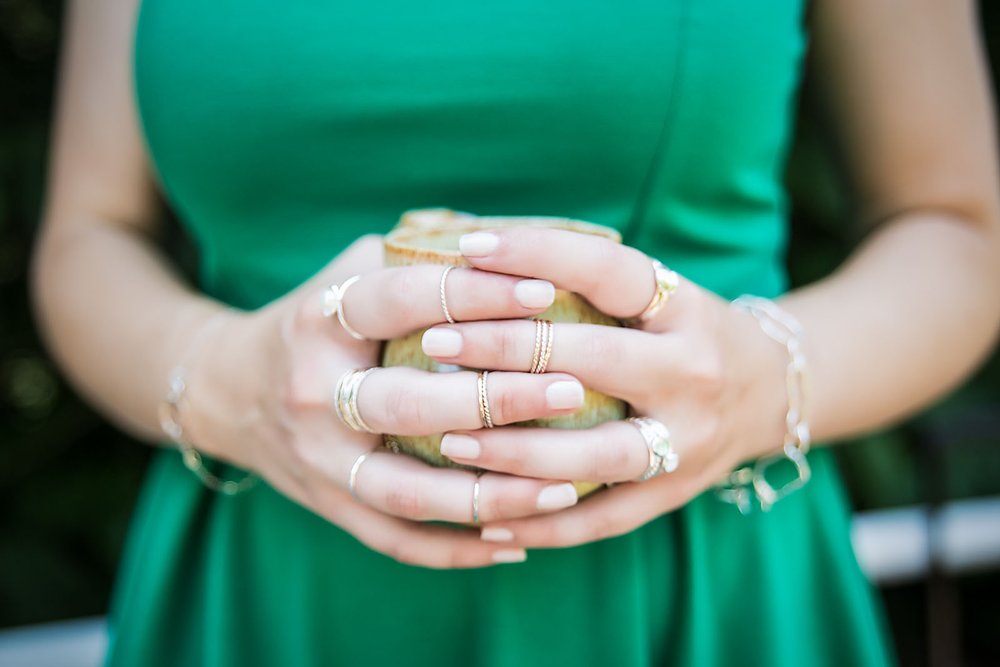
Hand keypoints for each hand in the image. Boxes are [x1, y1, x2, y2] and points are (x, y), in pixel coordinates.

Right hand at [183, 235, 587, 566]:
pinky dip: (459, 550)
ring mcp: (318, 460)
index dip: (476, 293)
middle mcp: (313, 394)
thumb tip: (518, 244)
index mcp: (320, 320)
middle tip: (569, 389)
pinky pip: (398, 540)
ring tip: (562, 487)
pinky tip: (520, 540)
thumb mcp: (350, 271)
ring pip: (407, 491)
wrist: (229, 391)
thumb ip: (419, 257)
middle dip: (495, 399)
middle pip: (406, 404)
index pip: (402, 301)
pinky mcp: (329, 507)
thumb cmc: (318, 321)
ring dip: (489, 495)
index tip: (546, 291)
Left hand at [420, 226, 790, 547]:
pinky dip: (539, 523)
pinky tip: (483, 522)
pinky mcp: (672, 495)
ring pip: (592, 454)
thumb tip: (479, 259)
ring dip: (514, 451)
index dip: (540, 253)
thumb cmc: (686, 332)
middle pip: (591, 360)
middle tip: (434, 342)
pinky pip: (599, 519)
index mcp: (685, 309)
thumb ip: (590, 281)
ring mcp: (686, 442)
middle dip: (504, 350)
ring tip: (448, 440)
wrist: (770, 395)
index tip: (471, 248)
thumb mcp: (660, 293)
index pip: (609, 269)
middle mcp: (692, 373)